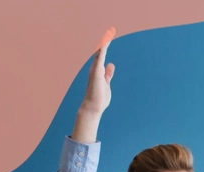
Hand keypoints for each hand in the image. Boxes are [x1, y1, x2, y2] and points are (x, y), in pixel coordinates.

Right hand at [73, 28, 116, 143]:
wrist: (93, 106)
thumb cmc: (99, 97)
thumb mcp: (106, 82)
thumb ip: (108, 74)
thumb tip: (110, 64)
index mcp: (98, 71)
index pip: (102, 57)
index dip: (104, 48)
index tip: (108, 39)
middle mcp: (95, 69)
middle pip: (100, 53)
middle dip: (104, 44)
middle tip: (109, 33)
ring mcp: (95, 71)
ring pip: (99, 55)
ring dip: (103, 45)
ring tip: (108, 35)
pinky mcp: (97, 73)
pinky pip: (99, 60)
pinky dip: (101, 52)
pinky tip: (104, 45)